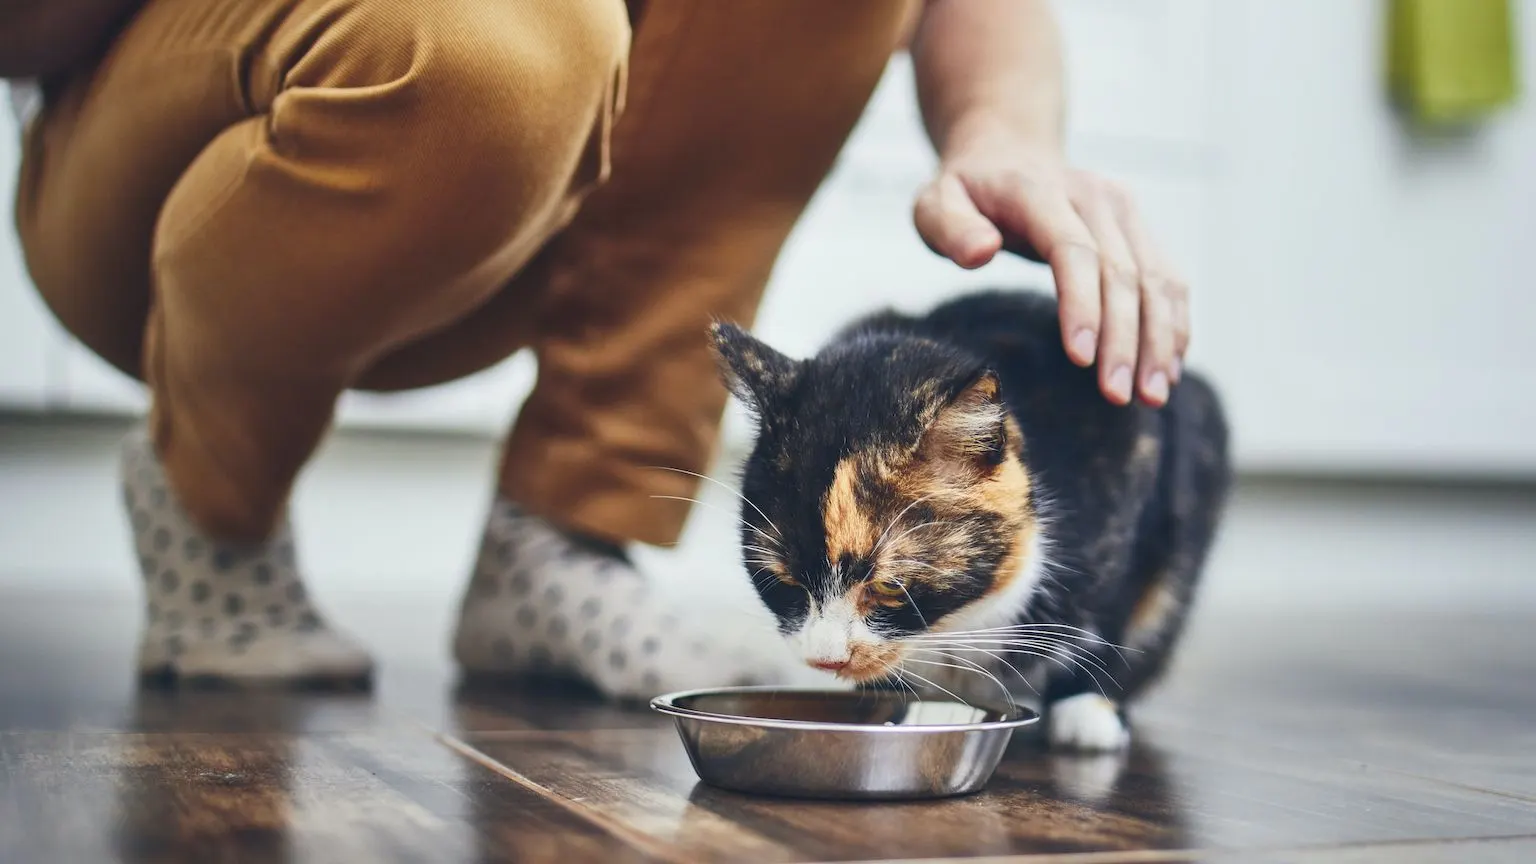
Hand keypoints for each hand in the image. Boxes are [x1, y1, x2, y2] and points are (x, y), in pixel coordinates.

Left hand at [913, 134, 1188, 406]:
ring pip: (1155, 278)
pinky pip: (1168, 278)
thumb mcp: (934, 202)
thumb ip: (949, 227)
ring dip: (1159, 339)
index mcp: (1039, 190)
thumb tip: (981, 252)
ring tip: (1153, 395)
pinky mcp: (1138, 227)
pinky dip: (1174, 323)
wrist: (1006, 151)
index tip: (1082, 359)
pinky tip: (1168, 367)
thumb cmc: (965, 192)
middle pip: (1121, 272)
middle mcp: (1093, 195)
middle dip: (1124, 338)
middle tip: (1118, 395)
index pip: (1073, 250)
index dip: (1082, 305)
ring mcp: (1123, 209)